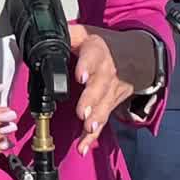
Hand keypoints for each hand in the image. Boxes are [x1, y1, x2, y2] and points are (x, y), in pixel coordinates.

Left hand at [68, 25, 153, 155]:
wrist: (136, 55)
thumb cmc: (103, 46)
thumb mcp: (86, 33)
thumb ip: (66, 34)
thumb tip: (44, 35)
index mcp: (98, 51)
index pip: (93, 57)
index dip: (87, 66)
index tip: (80, 76)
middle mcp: (108, 71)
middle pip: (100, 86)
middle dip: (91, 99)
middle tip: (82, 112)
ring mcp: (112, 89)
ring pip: (104, 105)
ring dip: (95, 119)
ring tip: (87, 130)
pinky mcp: (112, 104)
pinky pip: (103, 120)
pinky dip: (93, 136)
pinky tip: (84, 146)